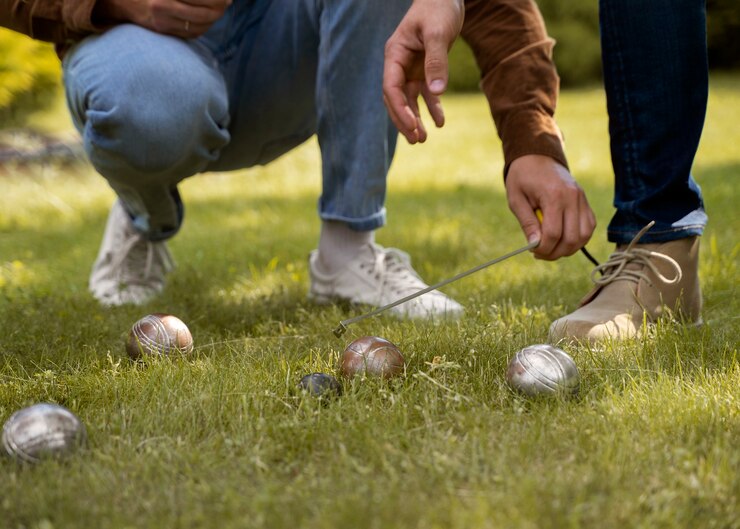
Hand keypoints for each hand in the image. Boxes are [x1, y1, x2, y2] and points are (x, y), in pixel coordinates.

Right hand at [94, 0, 231, 37]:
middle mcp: (162, 7)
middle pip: (204, 13)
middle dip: (220, 7)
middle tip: (227, 1)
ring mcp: (162, 22)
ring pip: (199, 25)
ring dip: (214, 18)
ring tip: (221, 8)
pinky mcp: (162, 31)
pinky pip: (190, 33)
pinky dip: (203, 26)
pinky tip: (208, 19)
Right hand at [383, 0, 463, 143]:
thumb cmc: (438, 8)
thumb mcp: (438, 32)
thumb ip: (436, 61)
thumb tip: (437, 91)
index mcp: (395, 55)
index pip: (391, 88)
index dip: (399, 109)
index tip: (412, 125)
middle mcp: (399, 64)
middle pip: (396, 99)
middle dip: (404, 121)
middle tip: (416, 140)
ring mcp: (411, 68)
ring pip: (408, 100)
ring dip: (415, 119)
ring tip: (423, 139)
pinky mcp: (425, 69)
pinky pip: (425, 94)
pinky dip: (432, 108)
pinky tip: (440, 122)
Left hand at [505, 155, 595, 259]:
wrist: (537, 156)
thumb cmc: (523, 177)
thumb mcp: (516, 199)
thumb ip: (527, 223)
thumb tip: (535, 246)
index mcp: (554, 195)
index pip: (553, 233)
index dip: (544, 249)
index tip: (533, 251)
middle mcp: (573, 197)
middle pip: (572, 238)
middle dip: (556, 252)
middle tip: (541, 254)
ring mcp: (582, 199)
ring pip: (584, 236)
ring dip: (569, 248)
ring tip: (552, 248)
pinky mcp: (585, 201)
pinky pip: (589, 226)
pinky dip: (578, 238)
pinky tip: (562, 239)